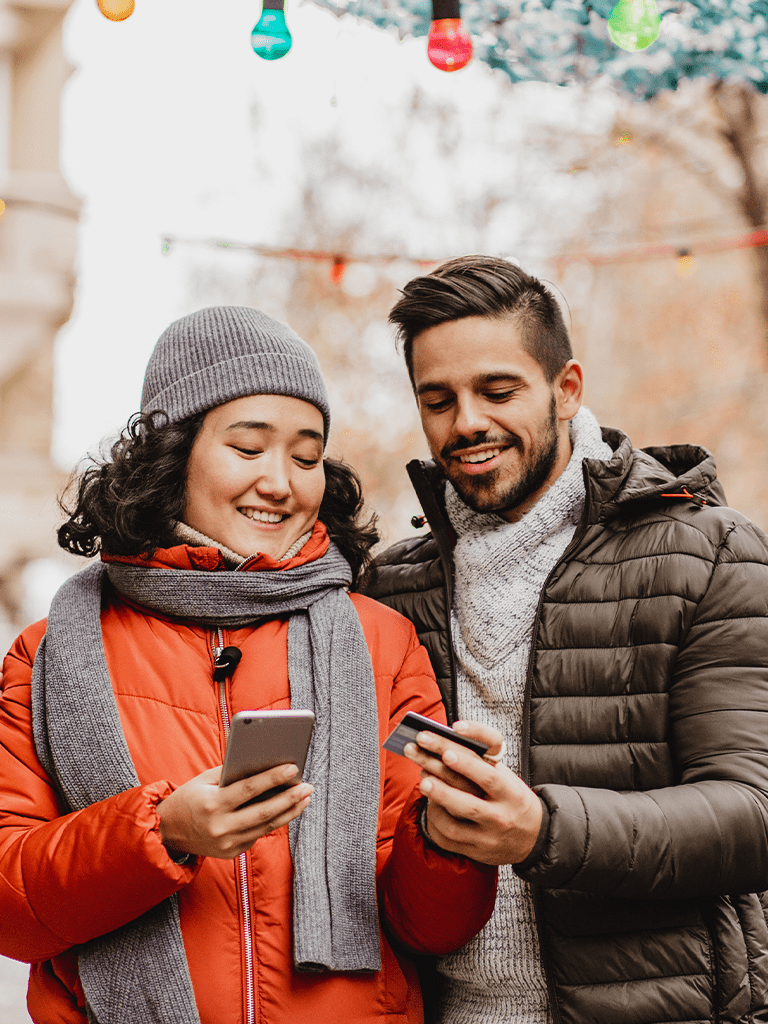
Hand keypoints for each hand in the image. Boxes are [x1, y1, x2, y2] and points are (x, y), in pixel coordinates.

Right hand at [156, 763, 312, 859]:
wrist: (167, 833)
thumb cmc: (188, 798)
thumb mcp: (204, 781)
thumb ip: (231, 772)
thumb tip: (263, 760)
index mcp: (212, 805)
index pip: (249, 789)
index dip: (272, 778)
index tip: (293, 767)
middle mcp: (221, 828)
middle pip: (264, 812)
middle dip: (290, 798)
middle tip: (308, 786)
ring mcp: (227, 844)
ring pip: (267, 826)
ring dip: (290, 811)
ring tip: (305, 797)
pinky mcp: (232, 853)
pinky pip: (258, 834)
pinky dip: (274, 821)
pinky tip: (288, 809)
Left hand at [405, 721, 542, 865]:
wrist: (533, 837)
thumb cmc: (513, 798)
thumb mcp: (508, 777)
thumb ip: (484, 762)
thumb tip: (449, 742)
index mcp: (511, 795)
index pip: (488, 778)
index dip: (466, 765)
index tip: (445, 751)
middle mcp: (500, 818)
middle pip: (467, 804)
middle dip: (440, 784)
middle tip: (420, 762)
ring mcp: (487, 839)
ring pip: (454, 826)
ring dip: (435, 803)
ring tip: (422, 782)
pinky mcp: (475, 852)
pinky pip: (448, 839)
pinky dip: (434, 820)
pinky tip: (429, 803)